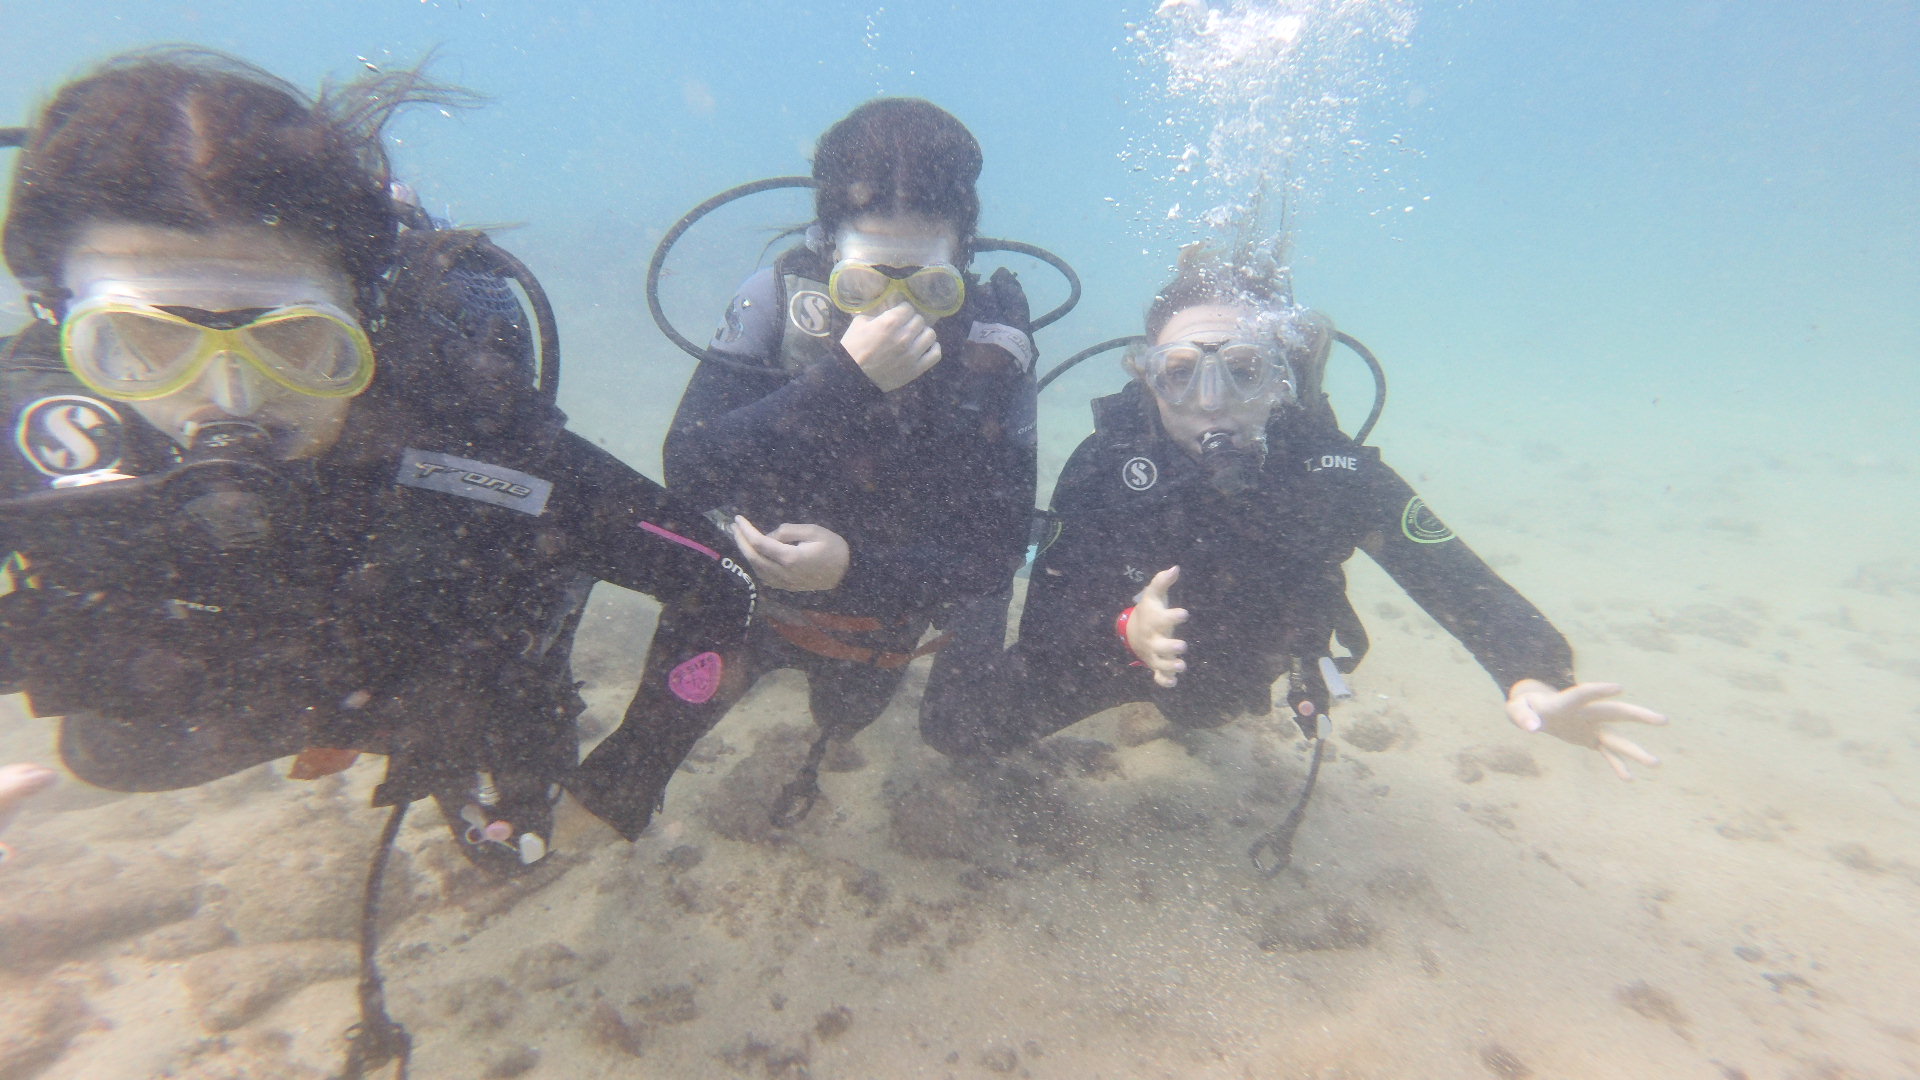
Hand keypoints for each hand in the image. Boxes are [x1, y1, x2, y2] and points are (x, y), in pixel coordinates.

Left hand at [732, 516, 849, 591]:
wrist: (847, 574)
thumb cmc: (833, 548)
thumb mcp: (814, 531)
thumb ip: (788, 531)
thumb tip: (770, 535)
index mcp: (790, 557)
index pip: (759, 543)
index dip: (746, 530)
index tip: (738, 518)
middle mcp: (783, 573)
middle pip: (753, 557)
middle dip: (740, 541)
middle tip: (734, 526)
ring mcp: (784, 582)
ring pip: (756, 568)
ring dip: (746, 552)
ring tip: (742, 537)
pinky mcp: (786, 586)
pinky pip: (764, 576)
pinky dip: (755, 563)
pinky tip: (754, 553)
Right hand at [841, 301, 941, 390]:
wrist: (852, 377)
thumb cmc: (852, 349)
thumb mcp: (859, 324)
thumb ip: (877, 314)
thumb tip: (889, 310)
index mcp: (889, 323)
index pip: (908, 308)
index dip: (902, 311)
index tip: (899, 315)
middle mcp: (903, 337)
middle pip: (919, 320)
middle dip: (911, 321)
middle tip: (905, 327)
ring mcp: (911, 355)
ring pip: (930, 335)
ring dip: (922, 334)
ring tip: (915, 337)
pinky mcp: (916, 369)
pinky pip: (935, 354)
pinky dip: (932, 348)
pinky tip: (925, 348)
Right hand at [1127, 566, 1189, 687]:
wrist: (1134, 631)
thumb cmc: (1150, 611)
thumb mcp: (1154, 596)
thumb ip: (1162, 582)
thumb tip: (1175, 568)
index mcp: (1154, 621)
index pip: (1163, 618)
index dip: (1173, 616)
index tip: (1185, 613)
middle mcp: (1153, 639)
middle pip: (1160, 646)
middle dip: (1171, 647)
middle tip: (1183, 646)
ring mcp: (1154, 654)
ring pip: (1160, 663)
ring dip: (1170, 666)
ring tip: (1182, 665)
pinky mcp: (1157, 665)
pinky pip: (1158, 677)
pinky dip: (1164, 681)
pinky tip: (1174, 682)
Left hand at [1506, 678, 1666, 779]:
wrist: (1535, 710)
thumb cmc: (1525, 707)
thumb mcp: (1516, 709)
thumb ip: (1522, 716)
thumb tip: (1532, 728)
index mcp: (1566, 702)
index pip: (1584, 694)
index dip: (1599, 690)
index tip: (1619, 687)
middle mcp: (1585, 713)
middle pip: (1614, 712)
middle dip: (1638, 716)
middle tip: (1663, 720)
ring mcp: (1591, 726)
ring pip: (1617, 738)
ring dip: (1635, 751)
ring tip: (1656, 764)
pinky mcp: (1591, 739)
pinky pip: (1607, 753)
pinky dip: (1617, 765)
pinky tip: (1628, 779)